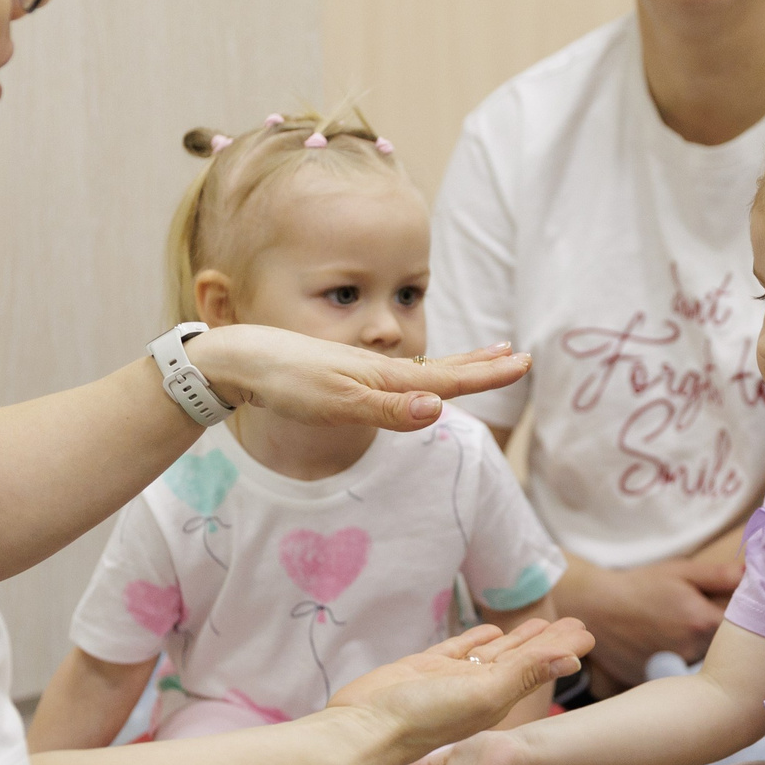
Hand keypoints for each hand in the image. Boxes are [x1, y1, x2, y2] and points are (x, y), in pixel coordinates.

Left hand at [187, 324, 529, 430]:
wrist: (240, 360)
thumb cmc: (285, 382)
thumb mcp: (337, 402)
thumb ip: (387, 410)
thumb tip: (438, 409)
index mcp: (384, 376)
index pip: (448, 379)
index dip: (486, 375)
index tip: (523, 363)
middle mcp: (380, 370)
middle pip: (444, 369)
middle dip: (483, 366)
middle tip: (520, 357)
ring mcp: (363, 370)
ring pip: (423, 368)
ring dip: (460, 364)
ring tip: (487, 354)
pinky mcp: (344, 374)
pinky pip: (399, 374)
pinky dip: (423, 374)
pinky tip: (419, 380)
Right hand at [326, 621, 590, 764]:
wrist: (366, 727)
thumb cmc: (423, 717)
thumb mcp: (483, 694)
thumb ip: (525, 673)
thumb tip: (570, 659)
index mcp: (497, 697)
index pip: (538, 666)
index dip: (563, 648)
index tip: (588, 632)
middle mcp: (479, 689)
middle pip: (523, 658)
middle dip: (549, 640)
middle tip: (575, 622)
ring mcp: (451, 678)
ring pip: (495, 653)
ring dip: (519, 638)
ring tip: (541, 623)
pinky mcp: (424, 668)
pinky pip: (459, 650)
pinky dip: (478, 640)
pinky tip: (492, 631)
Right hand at [565, 556, 745, 681]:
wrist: (595, 607)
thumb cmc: (640, 586)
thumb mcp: (680, 573)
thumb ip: (719, 576)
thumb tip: (754, 577)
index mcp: (702, 622)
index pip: (744, 626)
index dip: (744, 618)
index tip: (738, 611)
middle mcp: (692, 651)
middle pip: (725, 649)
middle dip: (725, 637)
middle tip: (703, 620)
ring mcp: (674, 669)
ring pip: (705, 664)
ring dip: (704, 652)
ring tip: (681, 633)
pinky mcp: (658, 680)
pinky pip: (682, 675)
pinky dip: (681, 664)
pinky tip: (665, 648)